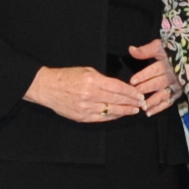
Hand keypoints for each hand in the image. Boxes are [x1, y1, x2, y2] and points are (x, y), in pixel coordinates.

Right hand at [27, 64, 146, 123]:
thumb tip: (119, 87)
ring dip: (125, 111)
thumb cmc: (66, 77)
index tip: (140, 94)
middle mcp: (90, 95)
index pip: (118, 88)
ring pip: (111, 111)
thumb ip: (103, 79)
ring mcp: (86, 108)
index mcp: (93, 81)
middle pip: (117, 100)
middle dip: (132, 102)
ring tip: (134, 110)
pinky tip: (119, 114)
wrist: (47, 87)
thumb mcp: (86, 71)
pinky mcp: (82, 117)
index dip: (131, 92)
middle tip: (141, 103)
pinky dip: (112, 116)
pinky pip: (102, 118)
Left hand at [126, 40, 179, 115]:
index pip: (155, 70)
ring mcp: (177, 85)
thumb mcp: (160, 47)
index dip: (144, 75)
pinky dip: (159, 108)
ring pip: (164, 94)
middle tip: (134, 94)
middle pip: (158, 83)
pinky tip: (149, 113)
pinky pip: (169, 102)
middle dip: (146, 89)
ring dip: (153, 101)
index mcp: (168, 62)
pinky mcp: (180, 93)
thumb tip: (131, 50)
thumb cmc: (173, 51)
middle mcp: (174, 75)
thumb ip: (146, 50)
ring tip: (142, 106)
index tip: (132, 81)